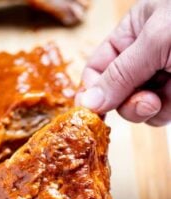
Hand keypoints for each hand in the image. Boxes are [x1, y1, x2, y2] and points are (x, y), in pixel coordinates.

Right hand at [75, 0, 170, 125]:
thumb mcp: (156, 41)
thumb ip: (120, 73)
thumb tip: (87, 102)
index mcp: (132, 32)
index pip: (97, 66)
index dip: (91, 90)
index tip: (89, 110)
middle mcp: (142, 57)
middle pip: (114, 92)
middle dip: (124, 102)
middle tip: (144, 100)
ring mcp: (158, 78)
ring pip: (134, 108)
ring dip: (143, 110)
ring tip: (162, 98)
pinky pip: (155, 115)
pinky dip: (163, 113)